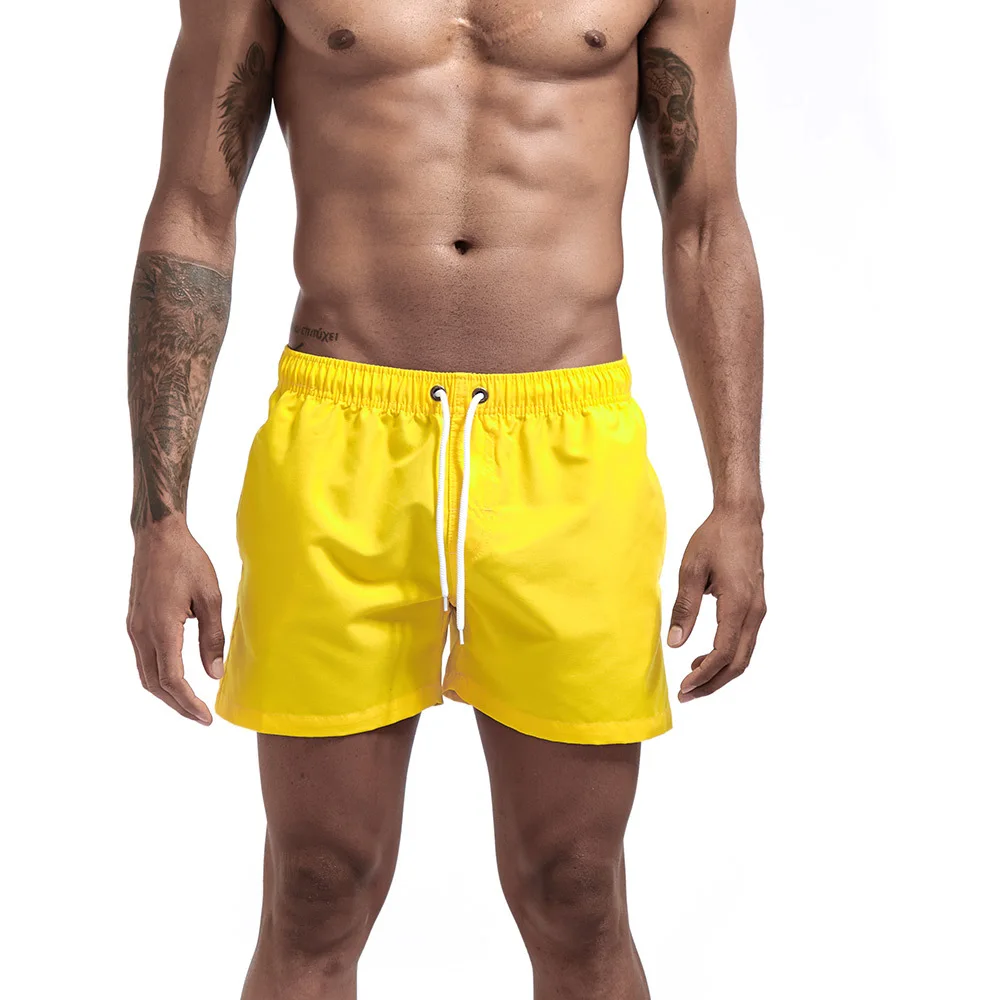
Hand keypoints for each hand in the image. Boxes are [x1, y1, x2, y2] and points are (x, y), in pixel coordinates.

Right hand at [126, 519, 225, 723]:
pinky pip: (143, 660)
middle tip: (200, 717)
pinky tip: (176, 679)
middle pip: (155, 685)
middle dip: (177, 705)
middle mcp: (141, 632)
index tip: (206, 718)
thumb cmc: (187, 561)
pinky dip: (158, 677)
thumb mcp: (210, 597)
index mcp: (161, 628)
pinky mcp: (134, 622)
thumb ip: (212, 638)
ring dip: (166, 694)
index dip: (188, 703)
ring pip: (145, 675)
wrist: (158, 536)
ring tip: (190, 704)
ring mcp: (134, 628)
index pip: (172, 679)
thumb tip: (214, 674)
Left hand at [668, 508, 765, 701]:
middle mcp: (754, 612)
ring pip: (744, 655)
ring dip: (720, 672)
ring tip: (691, 680)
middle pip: (738, 662)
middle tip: (686, 695)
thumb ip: (684, 608)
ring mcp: (758, 610)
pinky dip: (726, 657)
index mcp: (738, 604)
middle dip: (712, 683)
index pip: (723, 652)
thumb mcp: (691, 570)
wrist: (740, 517)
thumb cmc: (714, 539)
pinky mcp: (755, 606)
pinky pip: (744, 642)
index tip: (684, 686)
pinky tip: (703, 658)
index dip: (703, 674)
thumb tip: (675, 643)